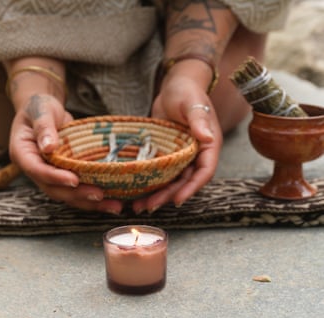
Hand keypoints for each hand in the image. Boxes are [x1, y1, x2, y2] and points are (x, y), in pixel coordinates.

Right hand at [9, 94, 124, 212]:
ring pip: (67, 194)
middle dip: (77, 195)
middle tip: (99, 195)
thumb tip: (49, 146)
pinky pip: (77, 189)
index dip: (55, 177)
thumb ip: (44, 127)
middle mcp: (35, 169)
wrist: (45, 109)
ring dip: (89, 201)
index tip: (74, 180)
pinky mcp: (64, 175)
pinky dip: (92, 196)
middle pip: (54, 189)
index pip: (37, 170)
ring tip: (113, 205)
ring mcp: (50, 174)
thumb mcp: (41, 110)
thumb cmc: (39, 107)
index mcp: (23, 154)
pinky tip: (112, 200)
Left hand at [132, 71, 222, 213]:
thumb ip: (199, 120)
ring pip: (171, 180)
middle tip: (149, 206)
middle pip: (184, 182)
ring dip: (157, 193)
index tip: (177, 200)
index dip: (191, 188)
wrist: (174, 85)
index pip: (204, 172)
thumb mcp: (192, 104)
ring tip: (138, 206)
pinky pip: (159, 171)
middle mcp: (196, 154)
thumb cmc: (186, 91)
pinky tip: (134, 190)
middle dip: (168, 196)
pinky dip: (150, 181)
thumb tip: (208, 139)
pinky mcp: (167, 153)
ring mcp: (181, 155)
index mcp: (208, 145)